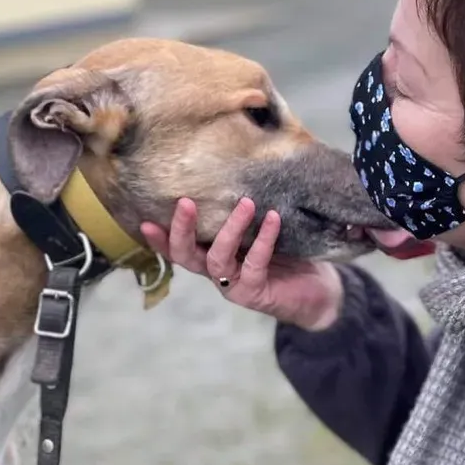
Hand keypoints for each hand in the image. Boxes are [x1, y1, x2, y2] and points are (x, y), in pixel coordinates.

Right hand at [141, 198, 344, 331]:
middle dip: (181, 230)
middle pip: (186, 255)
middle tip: (185, 202)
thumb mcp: (261, 231)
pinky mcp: (255, 293)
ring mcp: (233, 285)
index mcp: (211, 255)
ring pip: (217, 259)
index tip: (145, 221)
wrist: (319, 292)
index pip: (178, 247)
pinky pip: (253, 265)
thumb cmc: (288, 255)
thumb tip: (239, 171)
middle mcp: (216, 272)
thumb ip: (245, 212)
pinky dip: (262, 240)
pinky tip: (272, 219)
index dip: (160, 239)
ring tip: (246, 203)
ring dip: (229, 230)